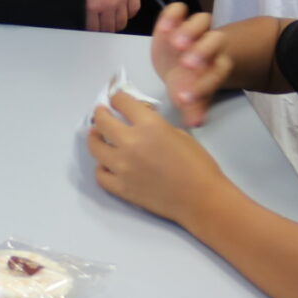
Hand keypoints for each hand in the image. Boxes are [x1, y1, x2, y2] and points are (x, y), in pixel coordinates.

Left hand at [87, 0, 140, 32]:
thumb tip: (84, 10)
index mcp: (92, 3)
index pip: (93, 28)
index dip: (91, 30)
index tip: (90, 29)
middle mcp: (108, 4)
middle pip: (109, 28)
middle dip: (104, 30)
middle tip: (101, 26)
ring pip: (122, 22)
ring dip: (117, 23)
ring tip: (112, 20)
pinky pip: (134, 9)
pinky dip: (129, 13)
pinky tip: (124, 11)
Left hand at [87, 88, 225, 221]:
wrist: (202, 199)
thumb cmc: (198, 165)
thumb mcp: (179, 133)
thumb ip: (155, 125)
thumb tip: (139, 122)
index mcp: (148, 125)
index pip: (121, 102)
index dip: (118, 98)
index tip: (116, 99)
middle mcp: (130, 142)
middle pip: (102, 122)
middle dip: (100, 113)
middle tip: (101, 113)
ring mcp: (122, 166)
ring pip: (95, 147)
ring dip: (95, 138)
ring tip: (98, 136)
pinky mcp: (120, 188)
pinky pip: (100, 174)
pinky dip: (102, 167)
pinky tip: (107, 164)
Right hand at [149, 2, 232, 124]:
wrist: (176, 65)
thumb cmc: (184, 82)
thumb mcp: (189, 98)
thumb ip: (193, 109)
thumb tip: (194, 123)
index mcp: (215, 65)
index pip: (219, 70)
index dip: (206, 83)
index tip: (185, 97)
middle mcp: (209, 44)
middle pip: (215, 41)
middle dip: (202, 51)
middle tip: (186, 65)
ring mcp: (194, 29)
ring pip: (202, 20)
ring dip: (190, 30)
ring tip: (174, 43)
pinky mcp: (176, 19)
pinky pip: (178, 9)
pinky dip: (172, 15)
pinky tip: (162, 28)